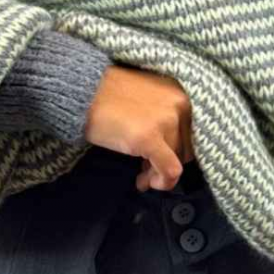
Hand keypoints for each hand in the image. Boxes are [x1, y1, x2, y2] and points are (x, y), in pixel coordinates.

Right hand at [84, 63, 194, 191]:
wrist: (81, 89)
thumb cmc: (108, 93)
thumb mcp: (147, 96)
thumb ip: (163, 115)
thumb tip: (169, 148)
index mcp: (181, 92)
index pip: (192, 131)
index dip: (177, 149)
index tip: (159, 158)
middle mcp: (180, 104)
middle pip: (186, 148)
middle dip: (166, 162)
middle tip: (146, 171)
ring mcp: (166, 120)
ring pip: (177, 160)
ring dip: (158, 173)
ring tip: (140, 176)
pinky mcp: (150, 137)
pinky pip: (169, 169)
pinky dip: (162, 182)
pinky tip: (143, 183)